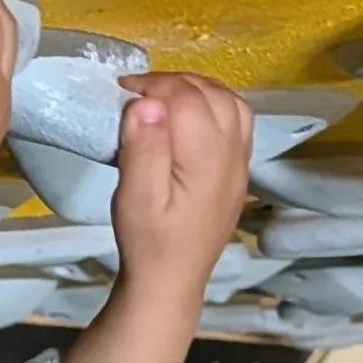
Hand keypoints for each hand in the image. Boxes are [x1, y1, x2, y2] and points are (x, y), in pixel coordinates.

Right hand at [110, 73, 254, 304]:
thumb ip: (143, 148)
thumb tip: (147, 102)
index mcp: (206, 158)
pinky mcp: (239, 169)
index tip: (123, 91)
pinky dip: (214, 103)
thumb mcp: (136, 198)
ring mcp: (240, 161)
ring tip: (163, 96)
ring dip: (197, 89)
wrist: (172, 279)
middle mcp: (232, 154)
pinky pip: (238, 119)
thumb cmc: (149, 240)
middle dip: (174, 82)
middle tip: (138, 91)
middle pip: (212, 94)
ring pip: (231, 102)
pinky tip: (190, 113)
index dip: (155, 85)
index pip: (187, 99)